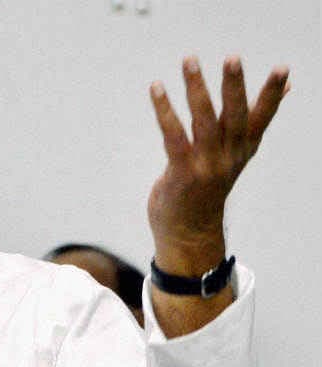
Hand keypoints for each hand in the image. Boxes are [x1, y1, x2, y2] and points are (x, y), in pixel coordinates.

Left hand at [148, 56, 289, 274]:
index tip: (284, 69)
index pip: (262, 119)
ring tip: (190, 61)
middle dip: (235, 86)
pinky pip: (174, 134)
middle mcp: (228, 158)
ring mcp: (206, 166)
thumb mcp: (231, 160)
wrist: (189, 234)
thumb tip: (280, 98)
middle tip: (233, 58)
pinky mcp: (182, 172)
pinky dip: (165, 110)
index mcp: (242, 152)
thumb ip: (244, 130)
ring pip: (204, 120)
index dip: (273, 95)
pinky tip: (157, 89)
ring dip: (196, 89)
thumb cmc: (206, 190)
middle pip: (235, 116)